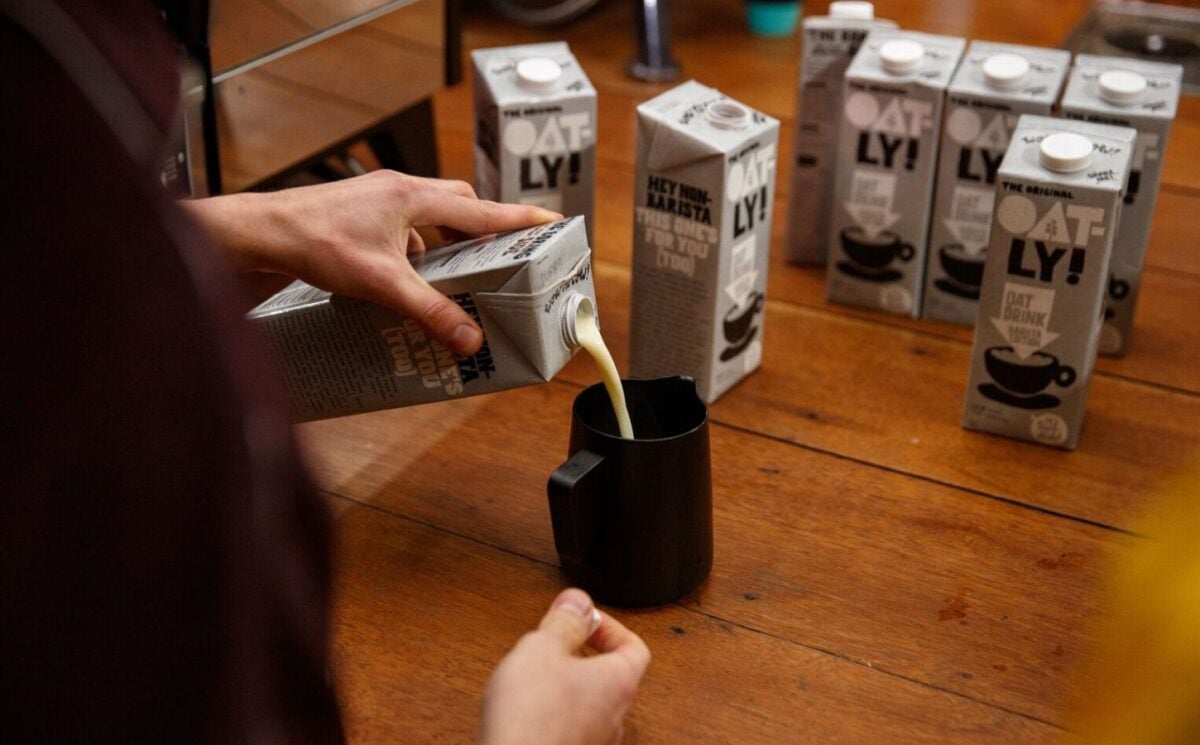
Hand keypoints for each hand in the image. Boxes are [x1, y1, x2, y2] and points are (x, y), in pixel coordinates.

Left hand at [181, 171, 561, 355]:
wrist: (259, 233)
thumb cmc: (315, 244)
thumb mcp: (382, 283)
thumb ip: (429, 311)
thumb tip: (469, 339)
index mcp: (413, 197)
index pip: (481, 209)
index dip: (519, 219)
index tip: (552, 222)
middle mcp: (400, 190)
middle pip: (459, 205)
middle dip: (483, 231)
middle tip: (502, 258)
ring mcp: (378, 199)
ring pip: (429, 215)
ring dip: (446, 242)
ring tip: (455, 277)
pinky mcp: (360, 212)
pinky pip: (403, 226)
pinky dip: (415, 250)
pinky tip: (406, 279)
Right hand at [480, 589, 650, 744]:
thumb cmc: (533, 717)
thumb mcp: (542, 649)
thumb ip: (563, 621)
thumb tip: (578, 602)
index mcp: (618, 682)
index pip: (636, 646)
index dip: (611, 627)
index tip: (584, 620)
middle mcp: (615, 715)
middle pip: (612, 674)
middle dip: (585, 653)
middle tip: (558, 642)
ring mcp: (596, 741)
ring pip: (591, 702)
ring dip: (568, 683)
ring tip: (538, 673)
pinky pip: (572, 725)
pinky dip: (556, 710)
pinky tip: (529, 707)